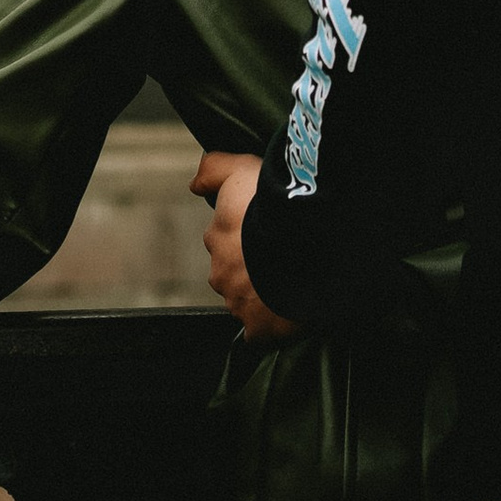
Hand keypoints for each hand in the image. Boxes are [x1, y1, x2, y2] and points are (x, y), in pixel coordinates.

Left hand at [190, 150, 298, 345]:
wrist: (305, 238)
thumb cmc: (274, 203)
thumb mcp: (241, 167)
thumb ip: (213, 169)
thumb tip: (195, 185)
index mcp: (218, 237)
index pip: (225, 240)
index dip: (247, 235)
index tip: (267, 233)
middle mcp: (221, 273)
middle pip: (234, 273)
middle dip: (253, 268)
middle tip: (283, 257)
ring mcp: (239, 303)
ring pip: (247, 301)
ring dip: (264, 294)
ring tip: (294, 281)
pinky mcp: (259, 328)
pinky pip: (262, 333)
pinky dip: (272, 327)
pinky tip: (289, 314)